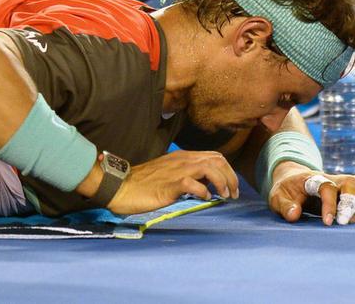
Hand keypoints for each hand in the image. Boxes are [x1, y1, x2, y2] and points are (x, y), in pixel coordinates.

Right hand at [107, 150, 238, 214]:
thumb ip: (187, 175)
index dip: (228, 170)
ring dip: (222, 183)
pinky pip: (194, 184)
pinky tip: (204, 198)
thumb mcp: (169, 174)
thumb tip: (206, 186)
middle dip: (231, 176)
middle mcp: (183, 160)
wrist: (121, 186)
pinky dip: (204, 191)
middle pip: (217, 160)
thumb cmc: (144, 183)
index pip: (214, 156)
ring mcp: (177, 170)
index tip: (231, 187)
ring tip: (223, 196)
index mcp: (183, 156)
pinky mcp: (170, 184)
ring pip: (210, 168)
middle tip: (233, 193)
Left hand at [268, 161, 354, 225]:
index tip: (327, 222)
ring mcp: (340, 184)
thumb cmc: (286, 190)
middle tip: (342, 222)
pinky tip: (352, 218)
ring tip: (350, 221)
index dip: (329, 204)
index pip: (326, 187)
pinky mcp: (347, 191)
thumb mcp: (277, 198)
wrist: (292, 180)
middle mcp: (330, 178)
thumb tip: (294, 214)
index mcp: (312, 179)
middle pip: (351, 181)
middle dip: (351, 203)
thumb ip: (285, 206)